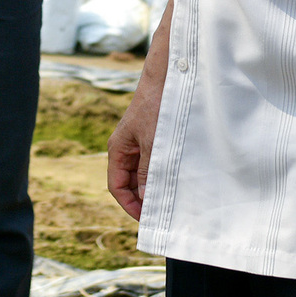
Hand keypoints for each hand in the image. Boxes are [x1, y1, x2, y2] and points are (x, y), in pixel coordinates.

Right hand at [107, 70, 164, 220]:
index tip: (148, 219)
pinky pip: (156, 163)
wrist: (168, 77)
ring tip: (172, 199)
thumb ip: (148, 173)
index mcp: (118, 150)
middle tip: (164, 214)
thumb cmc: (157, 107)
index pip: (117, 187)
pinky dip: (164, 174)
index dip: (130, 206)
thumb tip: (147, 200)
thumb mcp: (152, 144)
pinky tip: (178, 180)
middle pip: (130, 183)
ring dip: (156, 187)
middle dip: (144, 200)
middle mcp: (127, 149)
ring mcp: (141, 144)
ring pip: (144, 174)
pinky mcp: (155, 139)